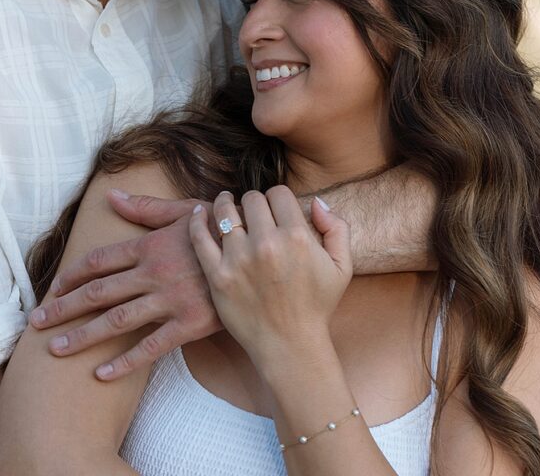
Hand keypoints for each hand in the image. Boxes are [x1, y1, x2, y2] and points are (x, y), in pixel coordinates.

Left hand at [30, 192, 221, 378]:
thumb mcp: (182, 212)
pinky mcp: (189, 323)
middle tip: (36, 322)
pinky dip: (124, 363)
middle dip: (64, 307)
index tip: (53, 288)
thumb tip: (110, 196)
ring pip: (116, 320)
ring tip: (55, 349)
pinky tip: (101, 374)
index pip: (101, 260)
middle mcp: (154, 272)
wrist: (259, 250)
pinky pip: (150, 347)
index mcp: (151, 245)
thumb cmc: (220, 228)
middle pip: (99, 291)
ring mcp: (170, 299)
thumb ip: (144, 208)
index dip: (74, 274)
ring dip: (83, 336)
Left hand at [189, 187, 351, 370]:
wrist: (290, 346)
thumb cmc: (316, 306)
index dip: (277, 198)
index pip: (278, 193)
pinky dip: (197, 220)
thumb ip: (337, 227)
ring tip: (225, 203)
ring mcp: (239, 259)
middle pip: (252, 199)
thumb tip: (315, 202)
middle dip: (254, 202)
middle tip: (252, 212)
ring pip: (225, 211)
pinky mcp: (218, 276)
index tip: (274, 208)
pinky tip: (199, 213)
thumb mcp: (342, 266)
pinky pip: (200, 236)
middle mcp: (267, 243)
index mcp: (297, 236)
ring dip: (225, 204)